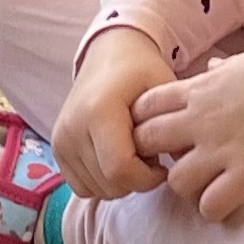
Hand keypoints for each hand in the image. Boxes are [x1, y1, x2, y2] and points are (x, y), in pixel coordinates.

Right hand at [52, 26, 173, 201]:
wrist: (109, 54)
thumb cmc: (141, 71)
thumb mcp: (165, 89)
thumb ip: (176, 126)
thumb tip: (185, 165)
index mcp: (98, 112)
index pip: (120, 171)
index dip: (148, 179)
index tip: (163, 164)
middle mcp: (73, 128)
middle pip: (109, 184)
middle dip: (137, 179)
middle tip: (150, 157)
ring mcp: (61, 140)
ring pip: (97, 189)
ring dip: (120, 181)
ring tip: (133, 153)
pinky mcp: (57, 149)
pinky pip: (82, 187)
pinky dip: (102, 182)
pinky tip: (116, 159)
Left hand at [131, 48, 243, 223]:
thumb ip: (221, 70)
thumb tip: (211, 66)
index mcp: (199, 90)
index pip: (144, 107)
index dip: (144, 123)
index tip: (157, 134)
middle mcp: (201, 120)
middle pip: (146, 143)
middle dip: (152, 156)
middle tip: (176, 164)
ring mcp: (222, 150)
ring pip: (176, 182)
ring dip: (186, 188)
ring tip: (204, 187)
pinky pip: (210, 206)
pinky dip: (214, 210)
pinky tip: (226, 204)